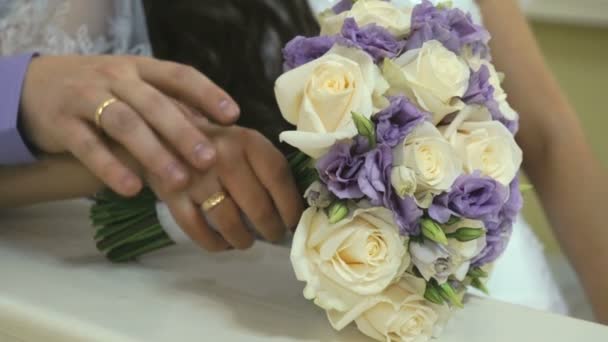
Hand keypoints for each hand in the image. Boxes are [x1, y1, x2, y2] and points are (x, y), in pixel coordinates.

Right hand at [19, 55, 239, 196]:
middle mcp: (116, 77)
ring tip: (178, 179)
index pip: (178, 74)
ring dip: (154, 152)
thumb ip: (168, 105)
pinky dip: (111, 167)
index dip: (207, 93)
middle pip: (154, 102)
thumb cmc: (101, 91)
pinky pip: (88, 146)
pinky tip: (132, 189)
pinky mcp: (62, 123)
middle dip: (183, 131)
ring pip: (124, 123)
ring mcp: (86, 97)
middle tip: (209, 158)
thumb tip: (219, 133)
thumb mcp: (133, 88)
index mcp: (140, 67)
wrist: (35, 86)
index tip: (233, 116)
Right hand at [147, 122, 303, 250]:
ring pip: (228, 222)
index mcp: (247, 140)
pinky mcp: (172, 194)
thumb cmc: (219, 144)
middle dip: (270, 229)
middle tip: (273, 235)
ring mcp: (196, 176)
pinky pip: (197, 229)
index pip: (278, 178)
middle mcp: (223, 156)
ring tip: (246, 241)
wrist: (168, 132)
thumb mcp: (247, 143)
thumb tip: (294, 209)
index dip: (290, 206)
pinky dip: (213, 243)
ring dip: (242, 239)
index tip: (293, 223)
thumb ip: (268, 167)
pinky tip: (222, 244)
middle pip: (257, 206)